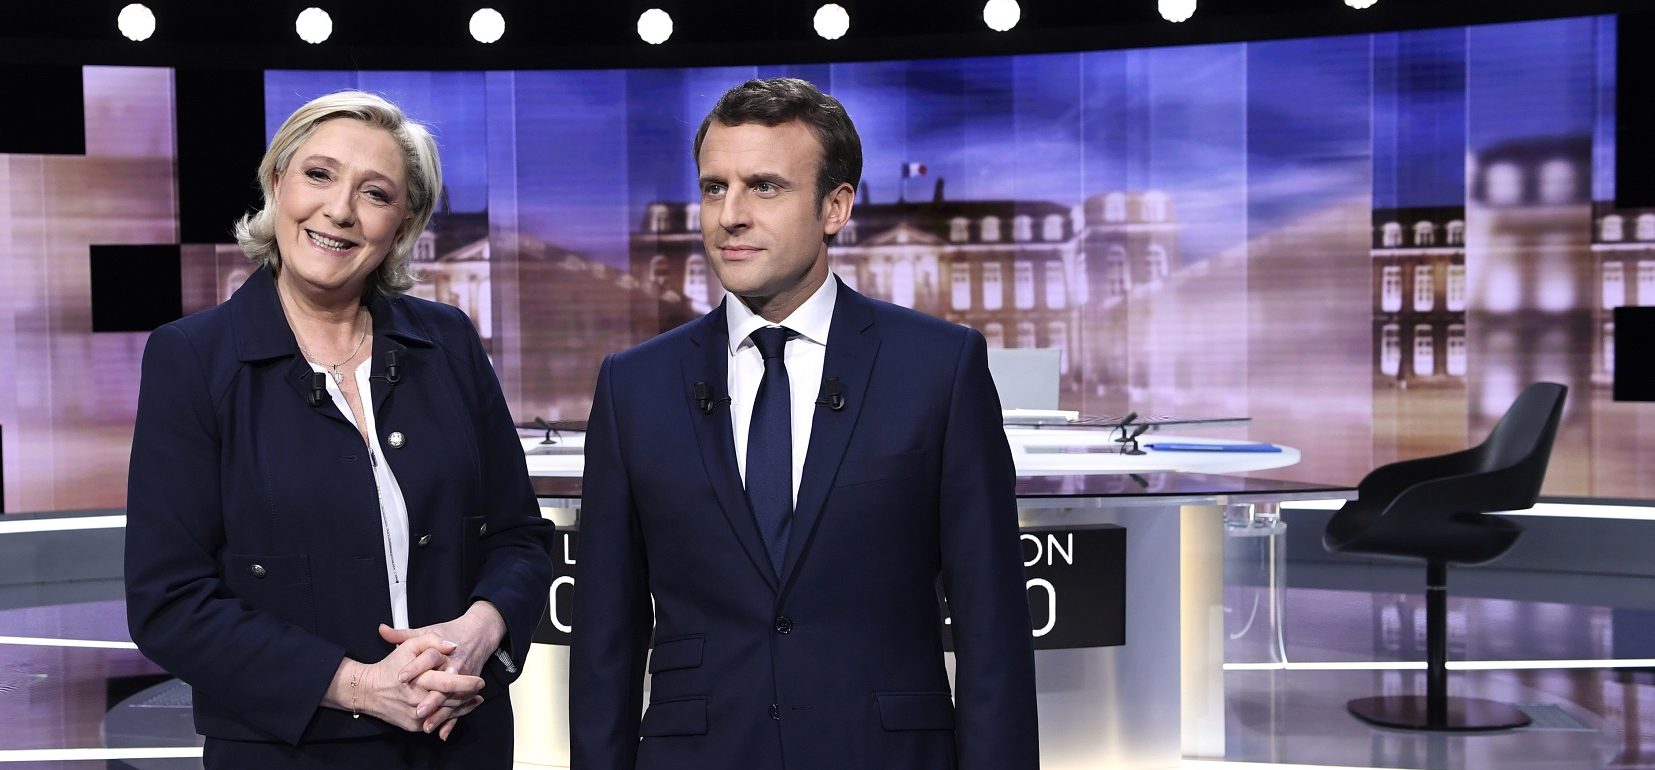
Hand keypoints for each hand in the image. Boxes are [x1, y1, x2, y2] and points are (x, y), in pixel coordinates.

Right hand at [325, 633, 483, 733]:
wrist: (368, 690)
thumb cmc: (391, 665)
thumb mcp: (409, 645)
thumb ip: (431, 641)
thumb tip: (452, 646)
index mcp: (420, 681)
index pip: (450, 684)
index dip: (467, 683)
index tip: (480, 680)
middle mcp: (418, 702)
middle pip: (451, 701)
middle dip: (469, 695)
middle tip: (481, 688)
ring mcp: (416, 717)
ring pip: (447, 713)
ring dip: (464, 706)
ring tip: (477, 698)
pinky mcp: (414, 726)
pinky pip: (437, 722)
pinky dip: (451, 716)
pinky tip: (463, 708)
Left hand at [379, 602, 506, 736]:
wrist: (479, 634)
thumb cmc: (450, 632)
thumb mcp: (428, 630)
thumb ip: (404, 634)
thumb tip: (382, 631)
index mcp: (444, 651)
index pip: (429, 658)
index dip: (414, 667)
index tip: (400, 677)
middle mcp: (456, 666)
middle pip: (444, 684)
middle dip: (432, 699)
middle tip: (418, 711)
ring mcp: (464, 679)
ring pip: (452, 700)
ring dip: (440, 715)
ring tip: (426, 726)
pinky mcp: (468, 690)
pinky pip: (460, 708)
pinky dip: (451, 722)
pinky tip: (441, 733)